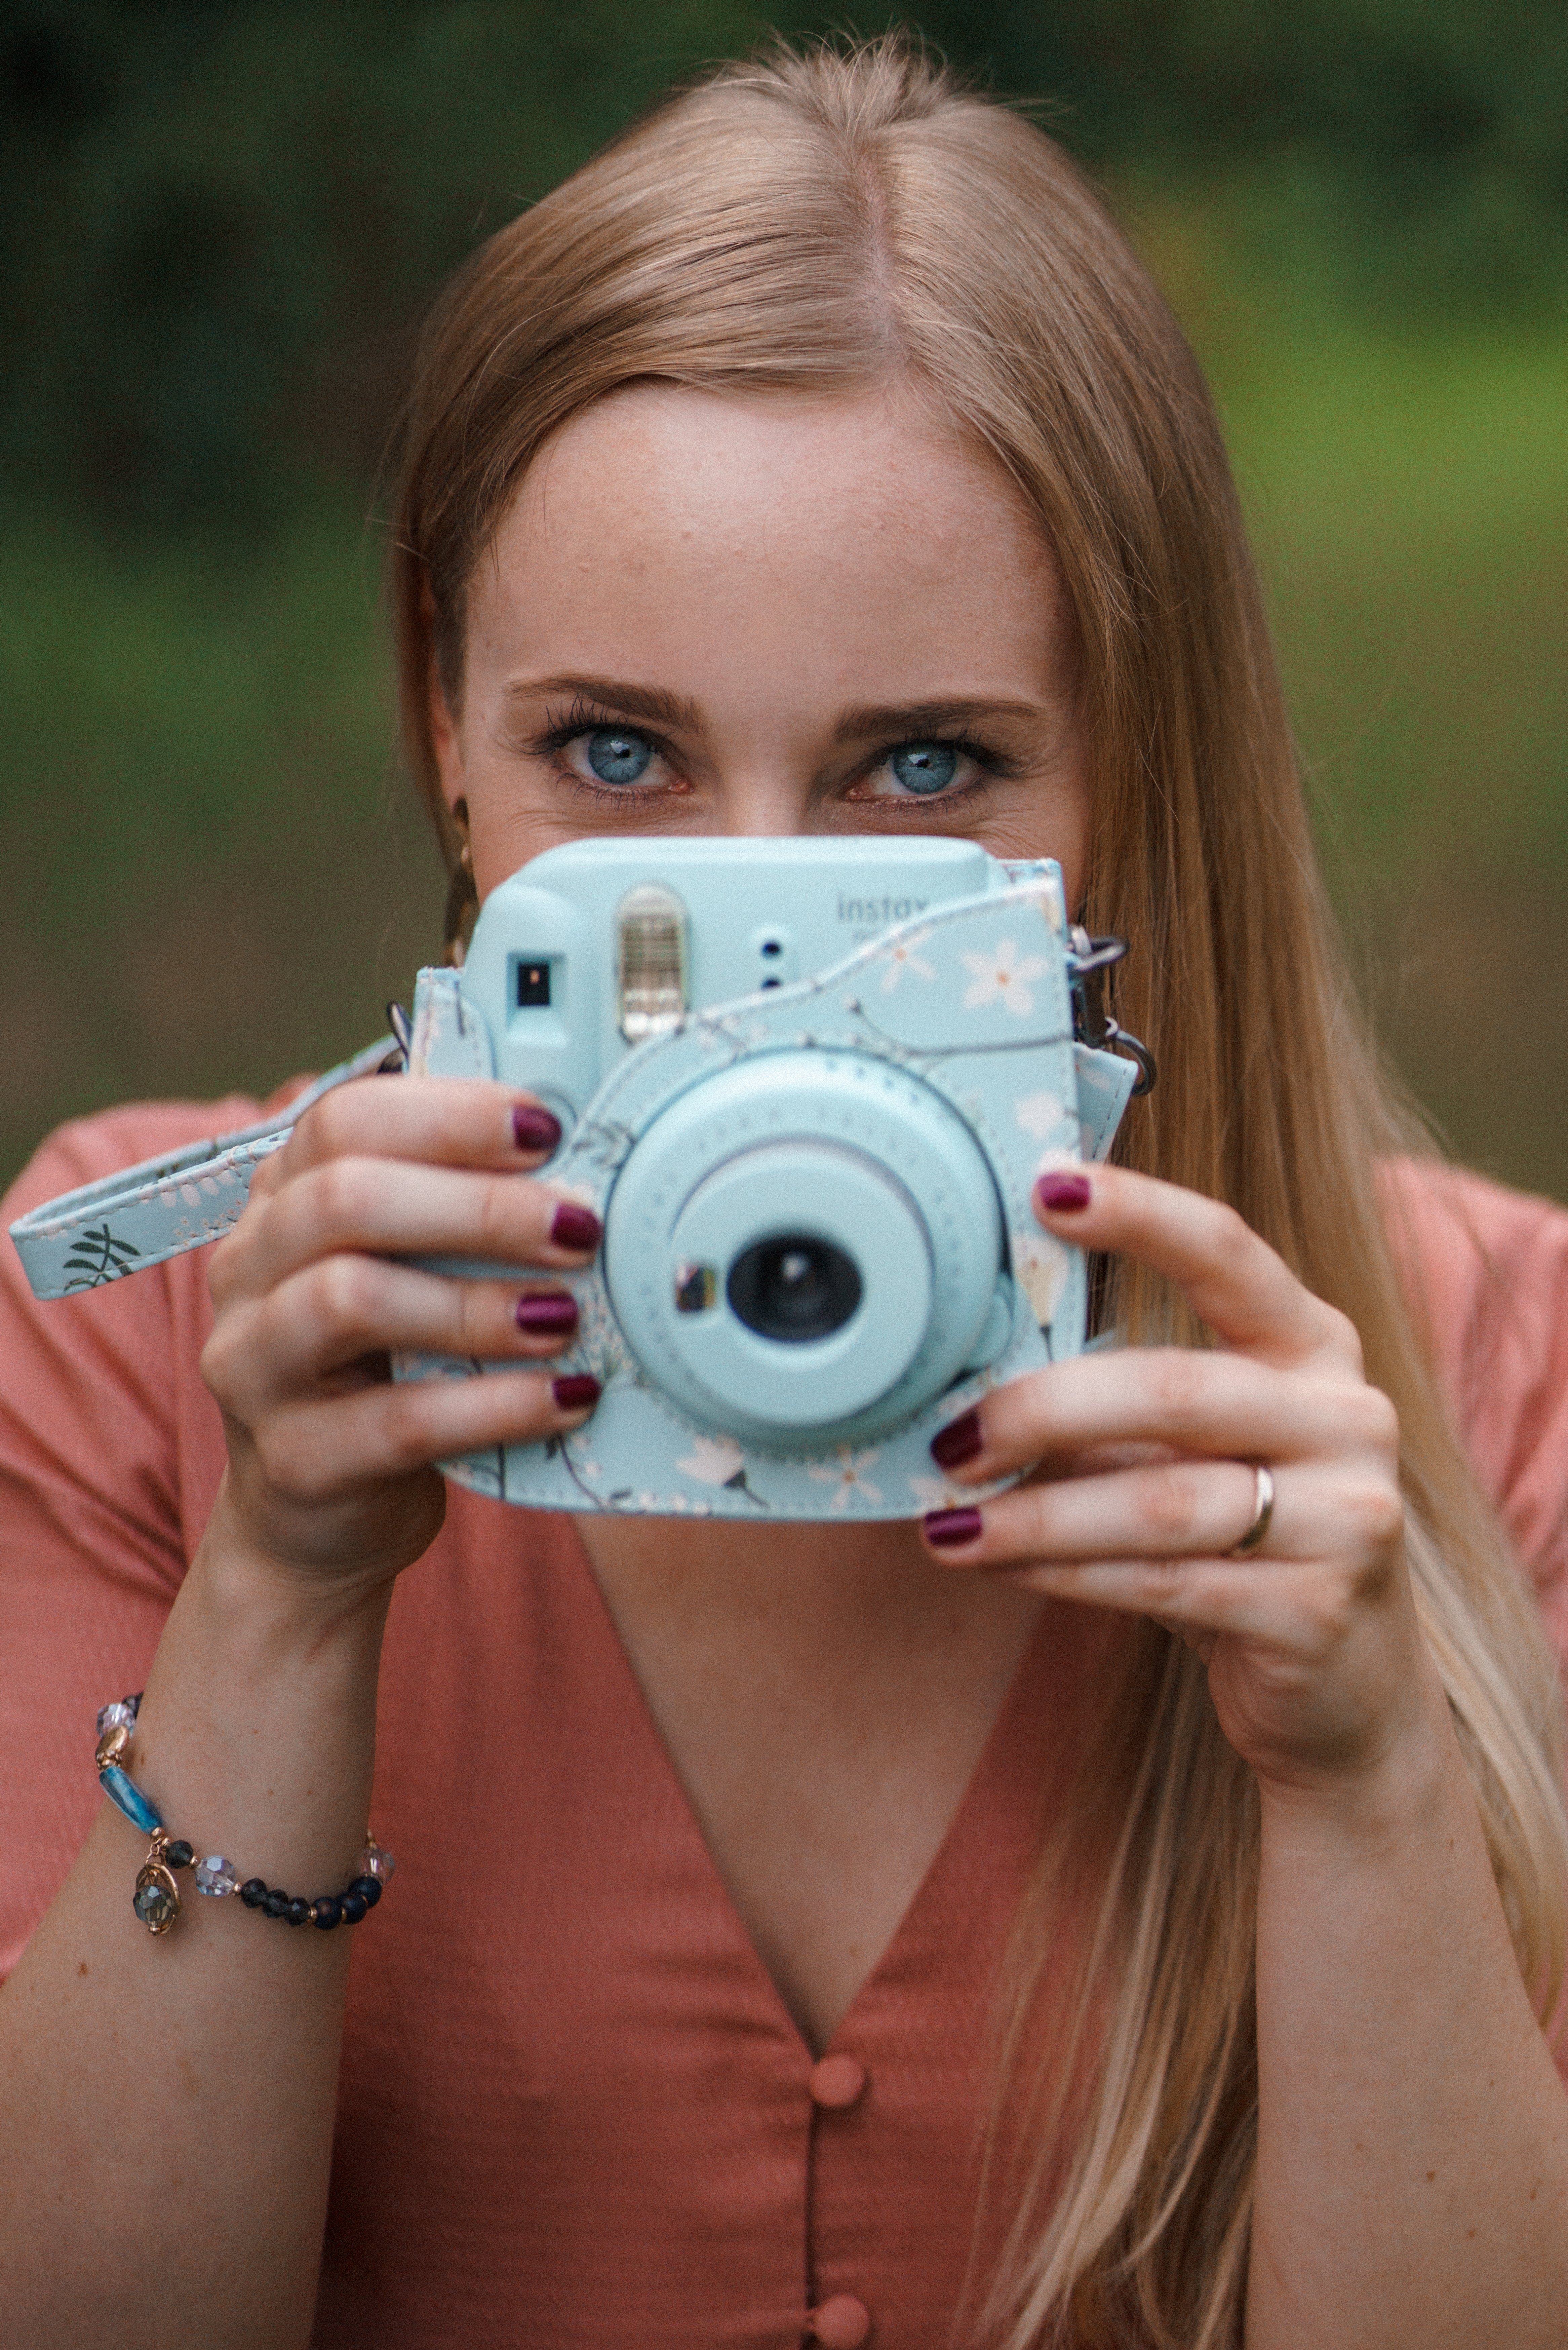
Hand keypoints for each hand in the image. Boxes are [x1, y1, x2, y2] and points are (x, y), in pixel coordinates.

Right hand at [201, 1076, 602, 1596]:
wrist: (316, 1514)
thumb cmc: (388, 1367)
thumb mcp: (414, 1274)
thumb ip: (461, 1217)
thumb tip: (581, 1167)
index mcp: (283, 1199)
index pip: (345, 1121)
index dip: (451, 1116)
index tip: (548, 1130)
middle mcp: (250, 1269)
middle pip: (346, 1199)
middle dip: (478, 1207)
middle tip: (578, 1227)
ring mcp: (255, 1365)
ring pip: (352, 1299)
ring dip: (477, 1304)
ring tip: (566, 1317)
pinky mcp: (294, 1459)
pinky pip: (398, 1422)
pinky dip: (494, 1406)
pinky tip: (564, 1398)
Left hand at [919, 1165, 1430, 1795]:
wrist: (1350, 1688)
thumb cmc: (1248, 1542)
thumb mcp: (1199, 1452)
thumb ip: (1118, 1405)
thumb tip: (970, 1380)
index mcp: (1313, 1347)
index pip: (1227, 1253)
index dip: (1141, 1214)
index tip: (1048, 1189)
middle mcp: (1345, 1416)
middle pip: (1172, 1388)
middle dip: (1042, 1410)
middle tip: (952, 1437)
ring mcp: (1347, 1514)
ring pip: (1158, 1501)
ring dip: (1034, 1515)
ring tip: (947, 1525)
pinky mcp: (1319, 1607)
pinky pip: (1165, 1580)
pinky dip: (1066, 1573)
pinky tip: (1002, 1566)